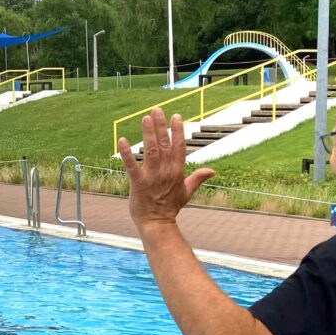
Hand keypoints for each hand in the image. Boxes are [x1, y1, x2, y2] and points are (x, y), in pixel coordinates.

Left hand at [118, 108, 215, 229]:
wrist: (158, 224)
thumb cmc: (170, 207)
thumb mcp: (187, 192)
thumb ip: (198, 178)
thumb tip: (212, 171)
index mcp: (177, 171)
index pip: (179, 147)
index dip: (178, 131)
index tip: (176, 117)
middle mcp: (166, 172)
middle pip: (164, 145)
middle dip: (161, 126)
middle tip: (157, 110)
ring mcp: (152, 177)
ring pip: (151, 151)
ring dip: (148, 134)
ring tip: (145, 119)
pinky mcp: (138, 184)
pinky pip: (132, 166)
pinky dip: (127, 153)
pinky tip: (122, 141)